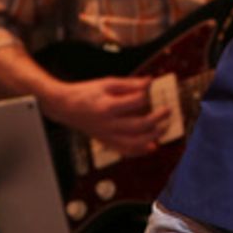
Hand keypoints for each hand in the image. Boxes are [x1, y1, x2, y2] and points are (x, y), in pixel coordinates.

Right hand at [48, 76, 169, 155]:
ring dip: (153, 137)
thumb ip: (129, 84)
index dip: (146, 95)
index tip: (150, 89)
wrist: (64, 107)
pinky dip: (140, 151)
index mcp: (107, 107)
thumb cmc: (86, 93)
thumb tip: (149, 81)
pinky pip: (125, 151)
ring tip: (164, 128)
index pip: (135, 103)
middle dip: (157, 119)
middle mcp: (108, 124)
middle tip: (167, 111)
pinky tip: (152, 146)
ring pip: (134, 143)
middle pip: (138, 126)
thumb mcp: (106, 83)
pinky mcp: (106, 142)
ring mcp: (107, 136)